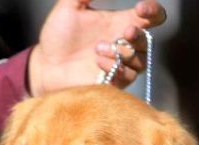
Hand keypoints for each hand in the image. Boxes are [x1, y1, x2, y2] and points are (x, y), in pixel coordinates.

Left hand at [28, 0, 165, 95]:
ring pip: (139, 61)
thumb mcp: (68, 8)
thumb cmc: (57, 36)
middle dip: (138, 36)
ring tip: (98, 49)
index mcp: (119, 23)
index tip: (141, 8)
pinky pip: (126, 77)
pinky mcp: (112, 82)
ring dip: (123, 53)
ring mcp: (119, 65)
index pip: (150, 17)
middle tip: (125, 32)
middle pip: (147, 41)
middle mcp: (122, 45)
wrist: (45, 64)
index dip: (153, 11)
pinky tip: (97, 62)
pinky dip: (115, 68)